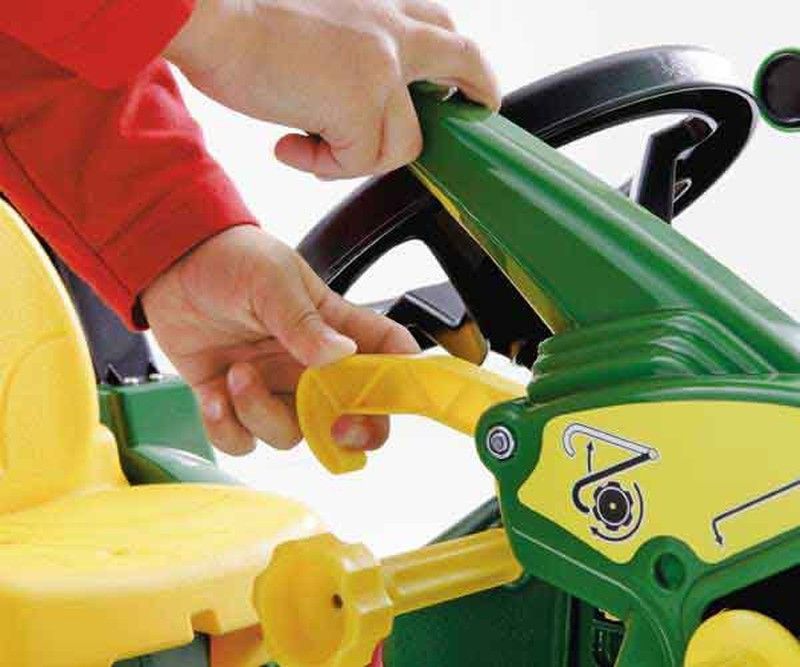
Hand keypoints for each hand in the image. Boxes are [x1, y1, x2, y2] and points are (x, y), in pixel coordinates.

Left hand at [141, 225, 418, 454]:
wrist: (169, 263)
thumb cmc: (232, 258)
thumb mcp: (272, 280)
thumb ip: (304, 322)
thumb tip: (339, 355)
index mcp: (336, 329)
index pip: (389, 357)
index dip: (402, 383)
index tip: (390, 401)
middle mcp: (311, 365)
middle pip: (351, 416)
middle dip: (346, 433)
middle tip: (332, 426)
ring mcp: (274, 386)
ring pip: (291, 434)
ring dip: (261, 414)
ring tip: (236, 374)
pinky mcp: (233, 400)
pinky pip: (242, 440)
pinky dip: (225, 427)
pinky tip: (212, 393)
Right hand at [164, 0, 499, 178]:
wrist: (210, 17)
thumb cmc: (243, 23)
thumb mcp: (316, 25)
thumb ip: (352, 54)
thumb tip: (357, 108)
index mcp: (378, 5)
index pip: (439, 26)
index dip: (456, 59)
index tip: (458, 82)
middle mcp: (390, 30)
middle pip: (463, 61)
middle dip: (479, 90)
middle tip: (481, 110)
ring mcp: (382, 67)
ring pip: (403, 143)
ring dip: (357, 159)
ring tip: (307, 145)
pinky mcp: (362, 102)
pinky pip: (358, 162)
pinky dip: (321, 165)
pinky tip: (285, 145)